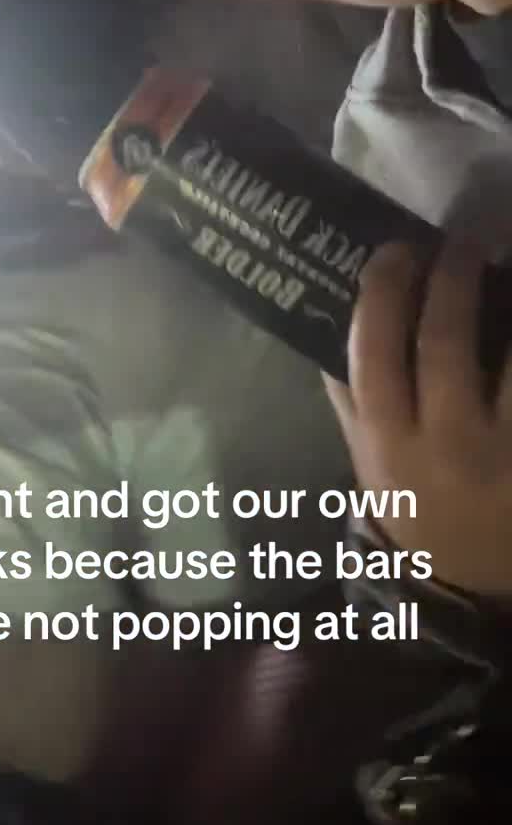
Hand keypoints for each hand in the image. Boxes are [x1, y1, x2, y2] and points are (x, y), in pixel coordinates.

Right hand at [325, 241, 511, 598]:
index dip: (383, 292)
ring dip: (510, 305)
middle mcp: (446, 445)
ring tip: (510, 270)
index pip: (374, 353)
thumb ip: (349, 398)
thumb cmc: (412, 506)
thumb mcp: (367, 461)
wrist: (467, 582)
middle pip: (445, 344)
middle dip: (451, 280)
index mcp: (387, 441)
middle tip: (462, 243)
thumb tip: (330, 319)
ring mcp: (504, 452)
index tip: (397, 249)